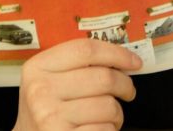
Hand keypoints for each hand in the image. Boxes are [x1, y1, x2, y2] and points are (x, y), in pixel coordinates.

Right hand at [13, 38, 140, 130]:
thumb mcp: (50, 81)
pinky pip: (105, 129)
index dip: (117, 53)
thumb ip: (77, 66)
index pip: (86, 49)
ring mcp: (50, 116)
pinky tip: (98, 130)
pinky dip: (109, 130)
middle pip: (103, 77)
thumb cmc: (48, 110)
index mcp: (38, 67)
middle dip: (125, 85)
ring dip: (117, 114)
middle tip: (128, 92)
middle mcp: (40, 90)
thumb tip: (126, 59)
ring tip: (107, 117)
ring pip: (108, 105)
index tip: (135, 62)